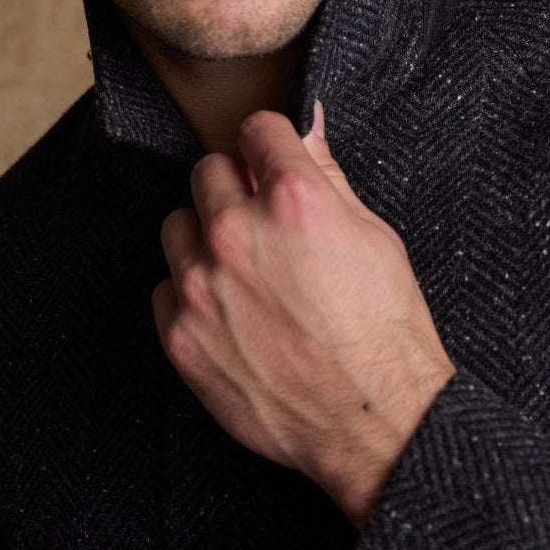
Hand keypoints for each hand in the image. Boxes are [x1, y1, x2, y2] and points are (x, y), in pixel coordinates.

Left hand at [152, 102, 455, 528]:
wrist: (376, 422)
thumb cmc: (384, 331)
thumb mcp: (373, 234)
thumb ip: (327, 174)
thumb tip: (306, 127)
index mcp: (293, 199)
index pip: (256, 129)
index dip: (270, 144)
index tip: (271, 160)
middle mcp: (239, 233)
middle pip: (208, 170)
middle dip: (236, 186)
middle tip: (262, 220)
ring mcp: (203, 286)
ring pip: (178, 224)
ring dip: (206, 236)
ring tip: (244, 270)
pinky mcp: (182, 334)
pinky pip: (165, 287)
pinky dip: (191, 293)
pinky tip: (229, 312)